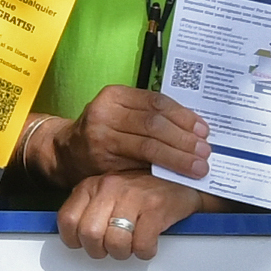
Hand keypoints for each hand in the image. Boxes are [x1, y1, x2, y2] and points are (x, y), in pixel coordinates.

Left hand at [55, 171, 209, 261]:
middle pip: (89, 235)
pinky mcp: (156, 208)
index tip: (85, 245)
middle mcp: (110, 188)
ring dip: (123, 253)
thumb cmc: (143, 189)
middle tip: (111, 248)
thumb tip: (72, 236)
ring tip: (131, 245)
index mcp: (93, 185)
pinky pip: (142, 245)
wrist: (183, 175)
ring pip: (115, 243)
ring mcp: (134, 196)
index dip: (74, 240)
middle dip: (100, 250)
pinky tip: (149, 244)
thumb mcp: (109, 191)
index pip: (67, 220)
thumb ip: (90, 207)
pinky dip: (145, 252)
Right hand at [73, 82, 210, 180]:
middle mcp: (105, 113)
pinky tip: (176, 174)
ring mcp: (101, 138)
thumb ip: (149, 116)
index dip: (183, 116)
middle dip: (184, 139)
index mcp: (115, 95)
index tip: (203, 130)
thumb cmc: (103, 132)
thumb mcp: (121, 113)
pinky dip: (160, 170)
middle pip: (154, 124)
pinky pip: (138, 165)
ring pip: (148, 146)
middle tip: (204, 151)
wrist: (67, 152)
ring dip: (177, 157)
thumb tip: (194, 129)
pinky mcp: (102, 162)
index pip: (156, 102)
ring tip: (197, 166)